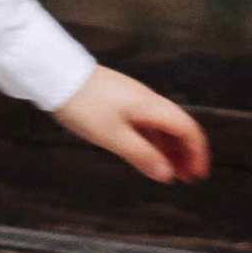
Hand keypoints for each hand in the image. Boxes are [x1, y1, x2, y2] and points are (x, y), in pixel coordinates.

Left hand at [52, 65, 209, 185]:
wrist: (54, 74)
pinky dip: (151, 140)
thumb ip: (141, 155)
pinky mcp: (118, 100)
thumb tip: (166, 175)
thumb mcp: (112, 136)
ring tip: (168, 172)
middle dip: (186, 153)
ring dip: (168, 149)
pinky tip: (145, 154)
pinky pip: (144, 122)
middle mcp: (147, 100)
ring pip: (160, 126)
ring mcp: (133, 99)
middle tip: (185, 178)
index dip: (197, 153)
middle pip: (178, 127)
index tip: (198, 175)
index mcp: (151, 106)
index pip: (188, 129)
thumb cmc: (82, 104)